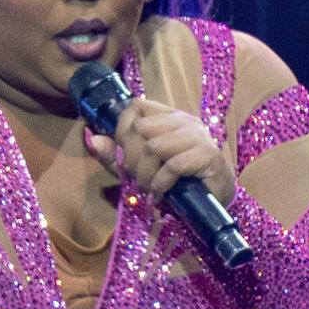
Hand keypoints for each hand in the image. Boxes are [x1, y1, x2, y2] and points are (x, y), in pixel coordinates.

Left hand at [81, 98, 235, 204]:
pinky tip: (161, 194)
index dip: (122, 129)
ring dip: (146, 175)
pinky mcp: (208, 155)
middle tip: (139, 181)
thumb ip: (116, 155)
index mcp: (170, 118)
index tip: (123, 156)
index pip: (136, 106)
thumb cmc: (178, 184)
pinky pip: (172, 165)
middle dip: (132, 160)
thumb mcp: (141, 169)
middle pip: (141, 128)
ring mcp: (198, 136)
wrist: (216, 202)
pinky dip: (160, 184)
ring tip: (150, 189)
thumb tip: (92, 138)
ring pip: (153, 146)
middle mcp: (184, 122)